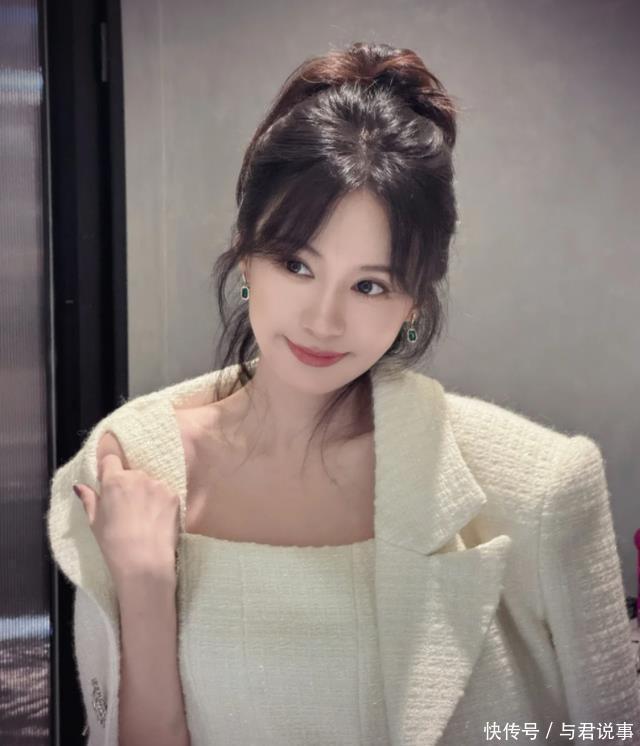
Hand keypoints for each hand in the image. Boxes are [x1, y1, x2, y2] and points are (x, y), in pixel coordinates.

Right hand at [73, 432, 179, 587]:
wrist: (144, 561)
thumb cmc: (113, 543)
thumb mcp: (94, 522)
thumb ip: (89, 499)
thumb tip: (79, 486)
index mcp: (115, 480)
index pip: (111, 459)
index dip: (109, 469)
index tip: (109, 482)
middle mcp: (138, 477)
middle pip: (132, 473)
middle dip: (129, 485)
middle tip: (128, 508)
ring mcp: (158, 485)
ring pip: (150, 483)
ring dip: (147, 493)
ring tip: (144, 517)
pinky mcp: (174, 495)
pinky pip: (165, 492)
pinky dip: (161, 502)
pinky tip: (156, 519)